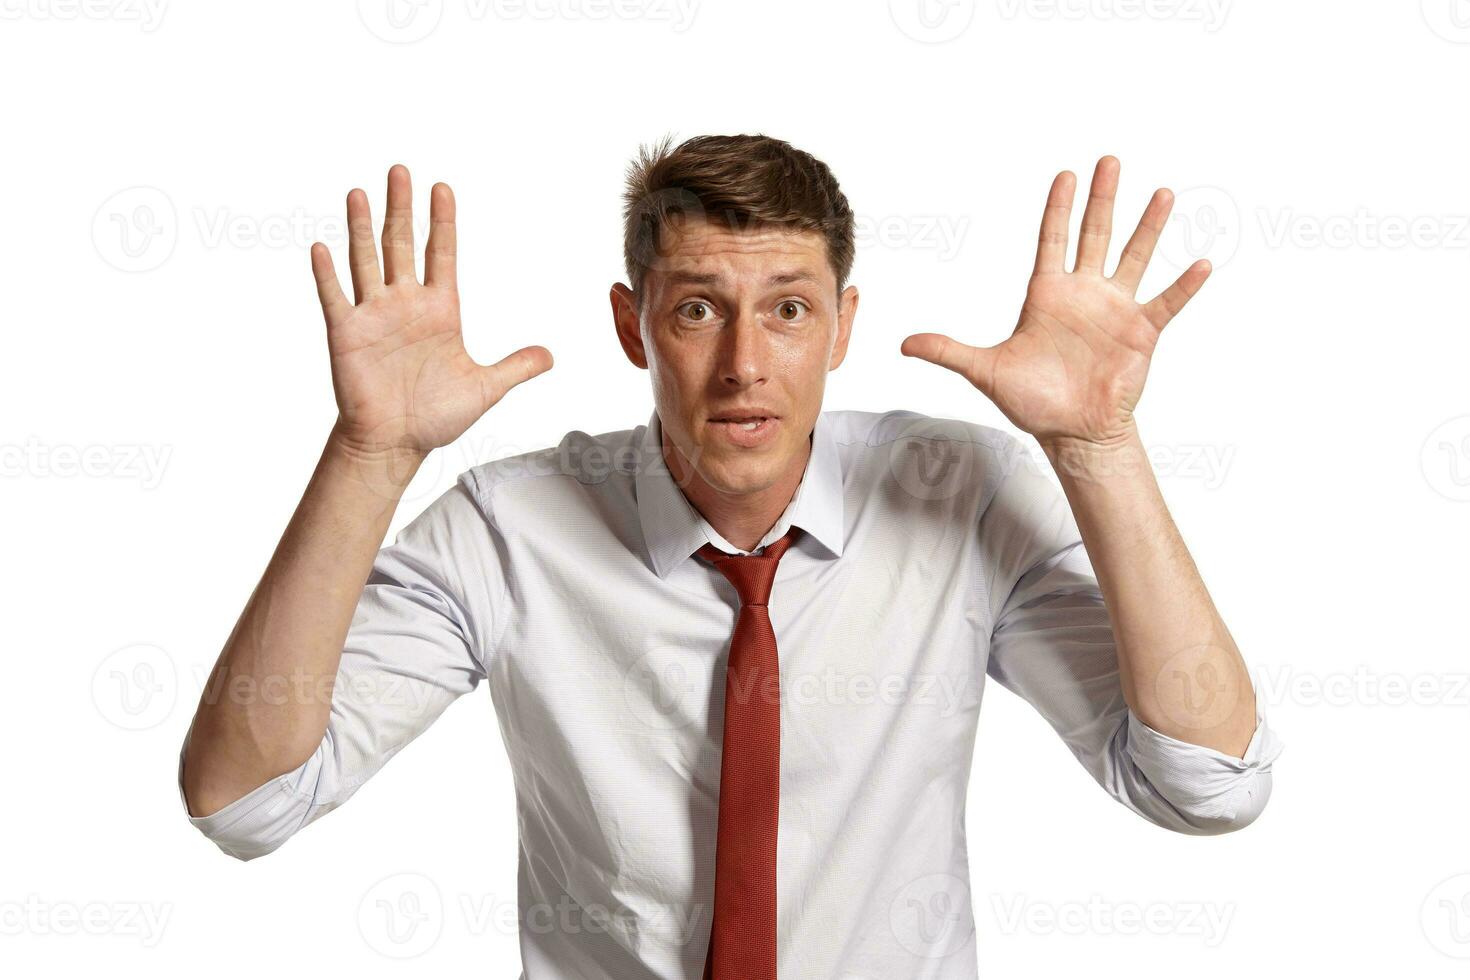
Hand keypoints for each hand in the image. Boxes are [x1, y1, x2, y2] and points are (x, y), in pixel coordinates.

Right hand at [310, 164, 552, 460]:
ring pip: (367, 261)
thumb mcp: (485, 389)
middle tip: (400, 170)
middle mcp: (405, 304)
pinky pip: (335, 298)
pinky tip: (322, 247)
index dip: (442, 222)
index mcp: (440, 310)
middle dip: (401, 208)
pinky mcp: (347, 334)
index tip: (442, 187)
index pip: (442, 254)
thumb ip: (515, 367)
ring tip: (359, 193)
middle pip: (401, 244)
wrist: (396, 444)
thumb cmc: (435, 417)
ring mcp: (373, 316)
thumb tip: (550, 357)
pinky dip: (327, 274)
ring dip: (362, 227)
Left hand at [901, 156, 1209, 450]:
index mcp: (1048, 295)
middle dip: (1103, 199)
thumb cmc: (1033, 401)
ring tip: (1162, 193)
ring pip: (1134, 258)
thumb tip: (904, 344)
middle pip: (1095, 235)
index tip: (1066, 174)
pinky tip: (1202, 262)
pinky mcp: (1141, 333)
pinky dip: (1184, 285)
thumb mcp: (985, 371)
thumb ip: (949, 351)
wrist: (1072, 431)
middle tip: (1111, 160)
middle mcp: (1085, 294)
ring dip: (1148, 227)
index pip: (1053, 240)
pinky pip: (1166, 303)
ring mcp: (1116, 310)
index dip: (1059, 208)